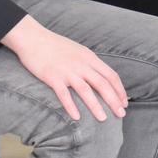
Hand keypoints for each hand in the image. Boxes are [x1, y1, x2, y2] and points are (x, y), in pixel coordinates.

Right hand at [2, 15, 127, 121]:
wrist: (33, 38)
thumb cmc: (55, 45)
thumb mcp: (78, 50)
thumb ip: (89, 63)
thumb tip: (100, 76)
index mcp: (89, 58)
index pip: (111, 75)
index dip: (119, 90)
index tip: (124, 102)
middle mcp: (81, 64)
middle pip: (102, 84)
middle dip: (114, 100)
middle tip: (121, 114)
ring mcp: (67, 71)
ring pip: (86, 91)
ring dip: (96, 106)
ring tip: (103, 119)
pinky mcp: (52, 77)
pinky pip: (64, 94)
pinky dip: (71, 106)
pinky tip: (76, 117)